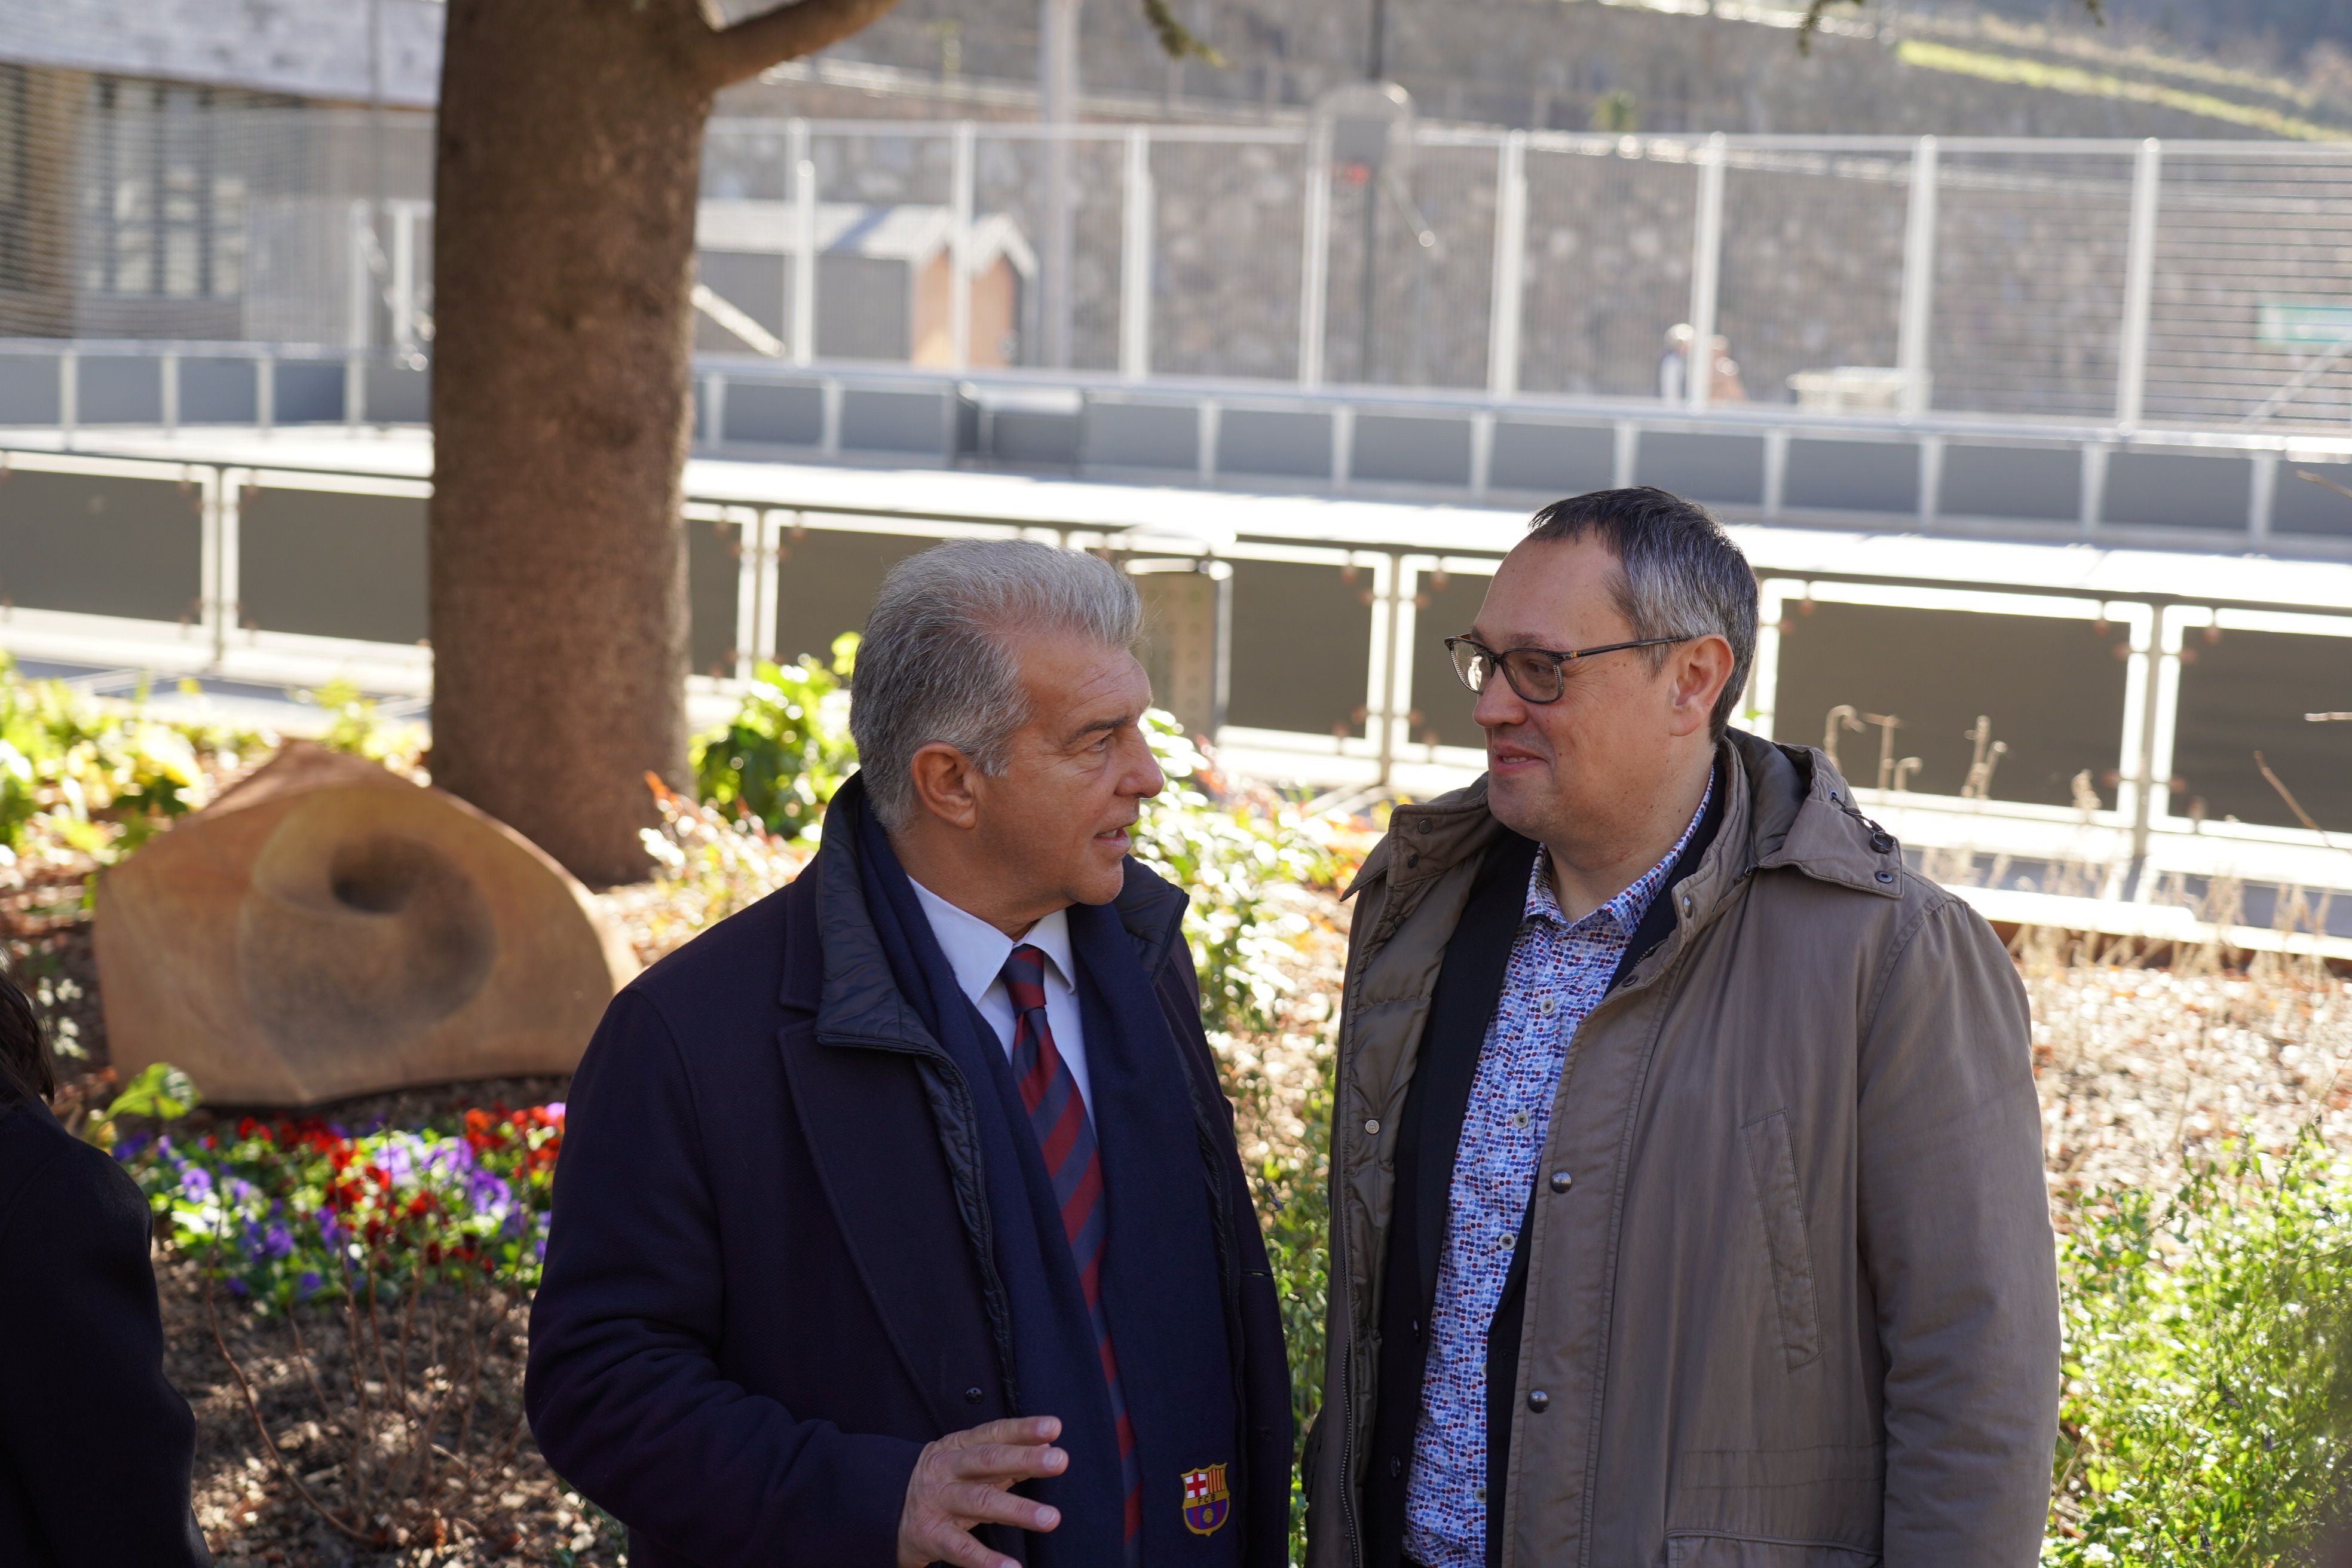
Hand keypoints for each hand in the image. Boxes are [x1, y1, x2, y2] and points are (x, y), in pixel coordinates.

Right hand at [895, 1415, 1067, 1567]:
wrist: (883, 1510)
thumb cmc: (941, 1484)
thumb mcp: (967, 1464)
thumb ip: (1006, 1457)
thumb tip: (1048, 1443)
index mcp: (958, 1447)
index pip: (993, 1433)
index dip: (1023, 1429)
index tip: (1053, 1426)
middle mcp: (946, 1470)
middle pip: (987, 1461)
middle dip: (1025, 1459)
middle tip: (1059, 1460)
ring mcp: (937, 1502)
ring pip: (979, 1502)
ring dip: (1017, 1510)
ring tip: (1050, 1518)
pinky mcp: (930, 1535)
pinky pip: (961, 1549)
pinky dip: (987, 1561)